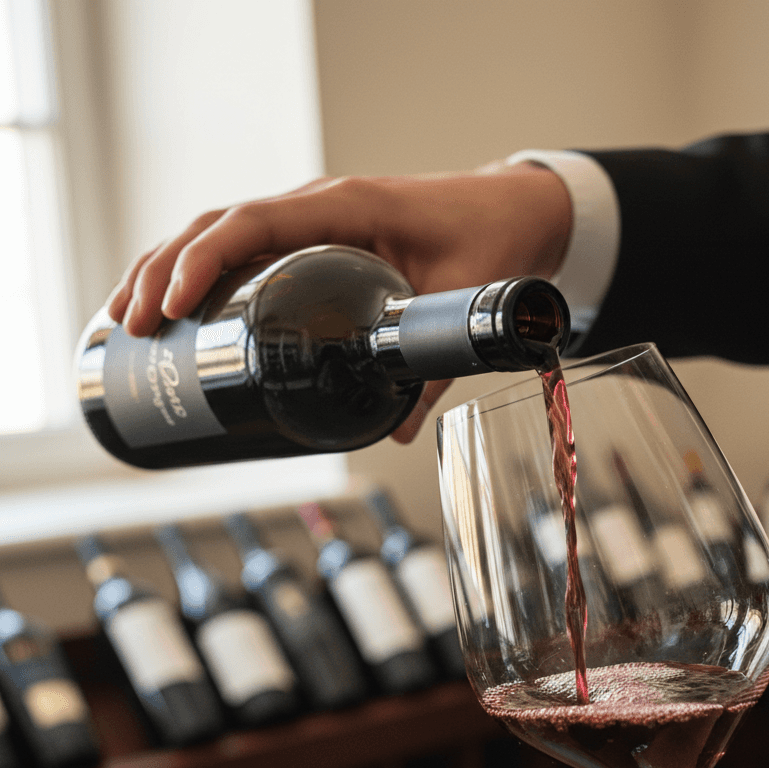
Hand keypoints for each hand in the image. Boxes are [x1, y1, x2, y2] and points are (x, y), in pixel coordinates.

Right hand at [105, 161, 572, 440]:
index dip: (203, 259)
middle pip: (218, 227)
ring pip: (222, 234)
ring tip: (130, 319)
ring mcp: (313, 222)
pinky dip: (205, 273)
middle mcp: (320, 208)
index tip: (171, 303)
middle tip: (131, 325)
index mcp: (348, 209)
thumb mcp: (461, 301)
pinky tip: (179, 310)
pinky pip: (248, 249)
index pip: (254, 223)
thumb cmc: (491, 241)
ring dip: (168, 269)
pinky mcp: (316, 242)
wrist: (514, 213)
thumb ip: (433, 368)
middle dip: (164, 271)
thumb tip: (397, 433)